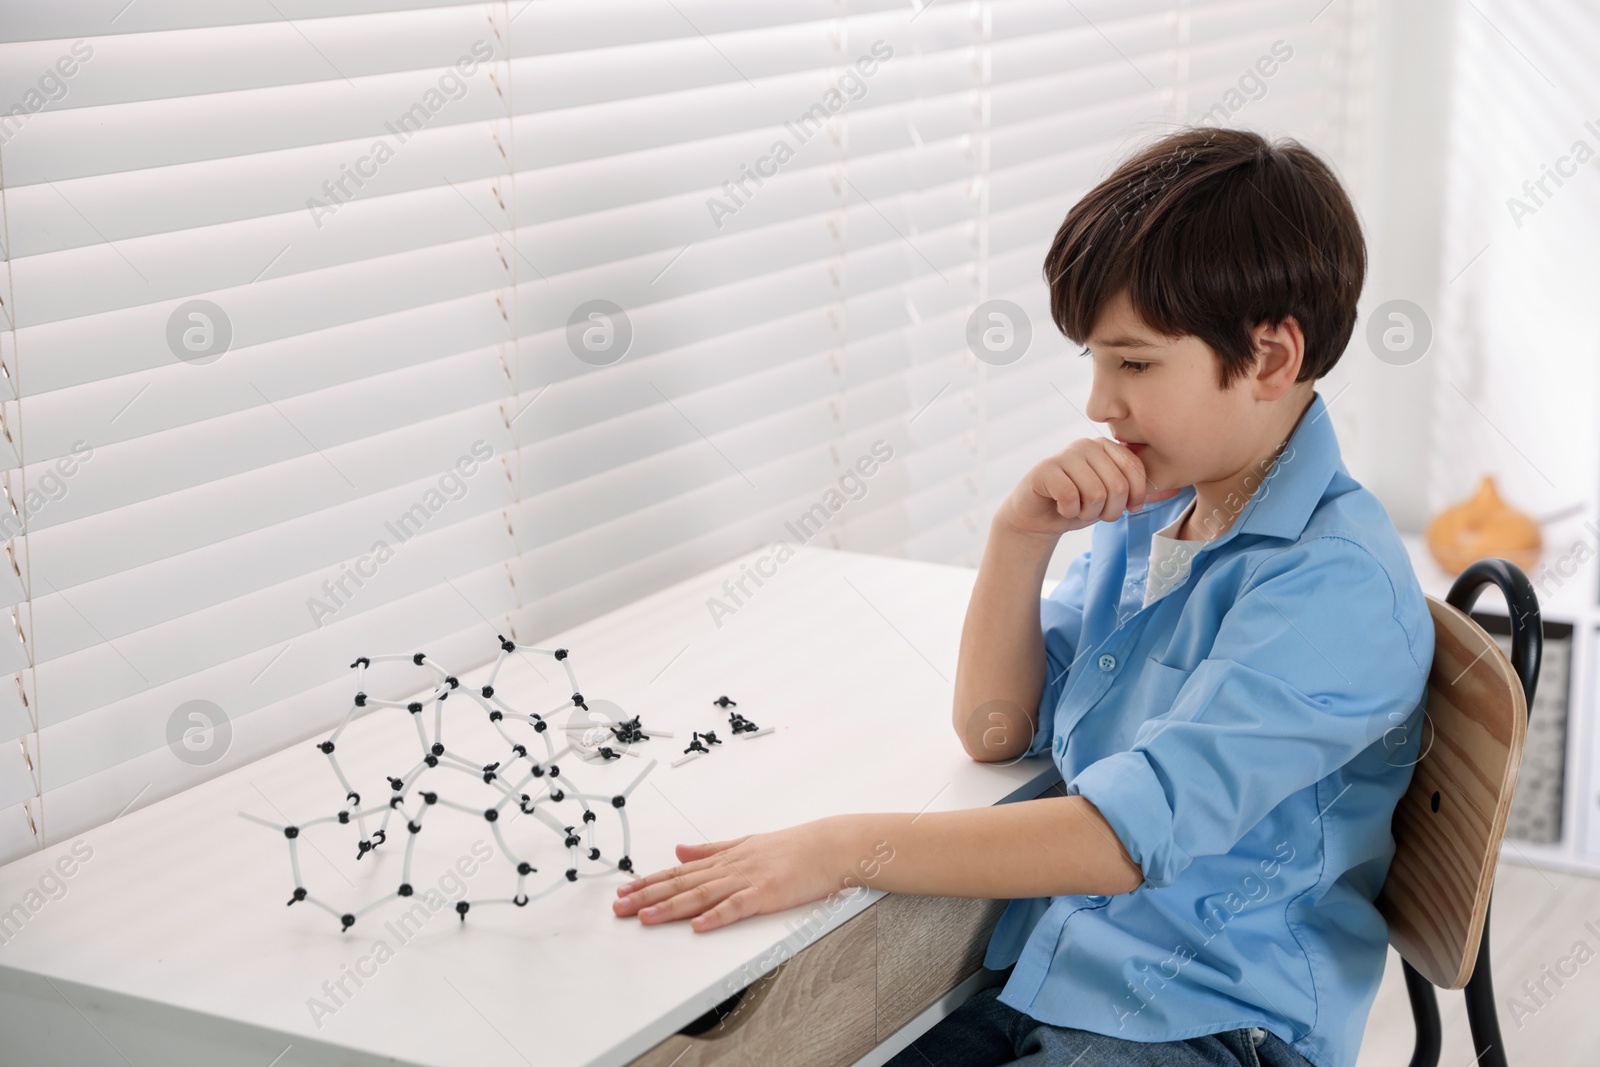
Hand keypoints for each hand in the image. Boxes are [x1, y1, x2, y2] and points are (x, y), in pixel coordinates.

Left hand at [613, 819, 849, 932]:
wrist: (830, 844)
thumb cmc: (794, 847)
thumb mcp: (746, 843)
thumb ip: (711, 849)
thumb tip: (680, 851)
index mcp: (725, 858)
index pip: (679, 872)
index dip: (649, 882)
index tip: (624, 892)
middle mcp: (731, 868)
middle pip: (682, 883)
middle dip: (648, 896)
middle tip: (620, 908)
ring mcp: (748, 880)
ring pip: (702, 895)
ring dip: (671, 907)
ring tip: (645, 918)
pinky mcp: (767, 894)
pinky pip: (738, 907)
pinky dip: (717, 916)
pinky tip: (698, 925)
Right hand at [995, 437, 1182, 538]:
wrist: (1037, 517)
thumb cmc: (1077, 505)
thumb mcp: (1113, 500)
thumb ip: (1140, 492)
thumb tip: (1177, 488)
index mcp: (1107, 447)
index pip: (1136, 472)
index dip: (1134, 498)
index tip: (1124, 508)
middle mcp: (1087, 445)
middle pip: (1118, 486)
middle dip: (1109, 511)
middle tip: (1095, 513)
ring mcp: (1065, 454)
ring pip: (1096, 494)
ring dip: (1087, 513)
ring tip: (1077, 509)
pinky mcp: (1046, 469)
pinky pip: (1071, 497)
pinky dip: (1069, 512)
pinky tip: (1061, 507)